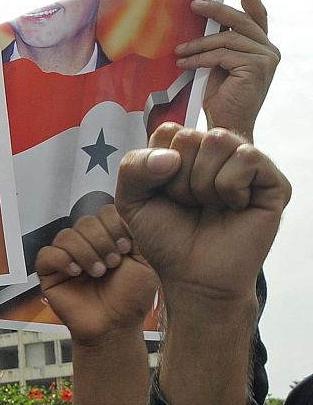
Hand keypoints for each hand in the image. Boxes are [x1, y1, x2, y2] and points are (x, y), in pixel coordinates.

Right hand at [37, 205, 158, 345]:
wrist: (115, 326)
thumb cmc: (130, 299)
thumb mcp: (145, 262)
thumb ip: (136, 235)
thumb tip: (124, 214)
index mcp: (109, 238)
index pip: (104, 213)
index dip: (113, 226)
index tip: (126, 247)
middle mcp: (86, 244)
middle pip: (85, 221)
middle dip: (101, 242)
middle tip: (114, 264)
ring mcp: (66, 257)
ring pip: (66, 235)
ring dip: (85, 253)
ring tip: (98, 273)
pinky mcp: (48, 272)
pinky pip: (47, 254)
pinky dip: (62, 260)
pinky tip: (77, 273)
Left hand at [115, 125, 289, 315]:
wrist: (193, 275)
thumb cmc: (166, 237)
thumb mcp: (132, 200)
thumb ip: (133, 167)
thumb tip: (172, 156)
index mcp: (187, 151)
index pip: (168, 130)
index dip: (157, 167)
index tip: (164, 194)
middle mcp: (218, 152)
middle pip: (190, 136)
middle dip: (178, 179)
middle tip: (189, 205)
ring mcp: (246, 164)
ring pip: (219, 140)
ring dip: (202, 184)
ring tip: (209, 206)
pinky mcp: (272, 181)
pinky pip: (247, 157)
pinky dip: (229, 188)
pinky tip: (233, 207)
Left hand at [177, 0, 276, 142]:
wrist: (227, 126)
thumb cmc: (220, 98)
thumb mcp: (218, 64)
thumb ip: (218, 45)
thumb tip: (198, 22)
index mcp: (261, 47)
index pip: (256, 16)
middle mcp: (268, 50)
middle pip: (241, 21)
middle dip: (216, 10)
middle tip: (193, 4)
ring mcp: (265, 58)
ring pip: (227, 39)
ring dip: (198, 44)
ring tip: (178, 52)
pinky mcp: (257, 67)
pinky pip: (222, 54)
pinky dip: (200, 58)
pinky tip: (183, 64)